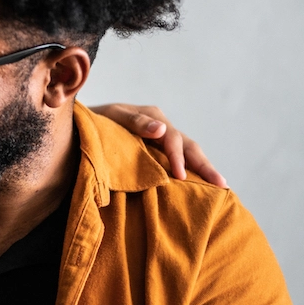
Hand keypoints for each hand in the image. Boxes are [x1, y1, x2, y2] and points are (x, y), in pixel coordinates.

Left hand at [88, 103, 227, 187]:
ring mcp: (161, 139)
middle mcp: (162, 127)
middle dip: (205, 166)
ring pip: (188, 153)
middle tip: (222, 186)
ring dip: (203, 169)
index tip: (180, 176)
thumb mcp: (112, 117)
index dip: (178, 158)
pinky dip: (191, 171)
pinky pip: (178, 160)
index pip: (173, 139)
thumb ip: (135, 123)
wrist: (82, 126)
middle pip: (189, 146)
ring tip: (220, 188)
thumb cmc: (95, 122)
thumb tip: (161, 128)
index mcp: (153, 117)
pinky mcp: (157, 150)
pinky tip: (202, 186)